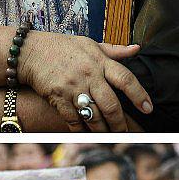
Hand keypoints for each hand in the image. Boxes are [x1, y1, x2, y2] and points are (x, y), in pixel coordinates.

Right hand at [18, 31, 150, 131]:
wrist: (30, 51)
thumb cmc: (62, 47)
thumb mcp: (89, 43)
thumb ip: (114, 50)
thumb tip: (137, 49)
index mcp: (100, 61)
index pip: (126, 79)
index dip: (139, 95)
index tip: (148, 108)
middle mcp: (88, 74)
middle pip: (110, 104)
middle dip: (120, 122)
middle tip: (125, 132)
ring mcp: (72, 87)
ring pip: (93, 115)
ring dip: (102, 129)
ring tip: (108, 136)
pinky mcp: (57, 97)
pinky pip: (73, 119)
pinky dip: (80, 129)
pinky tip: (86, 133)